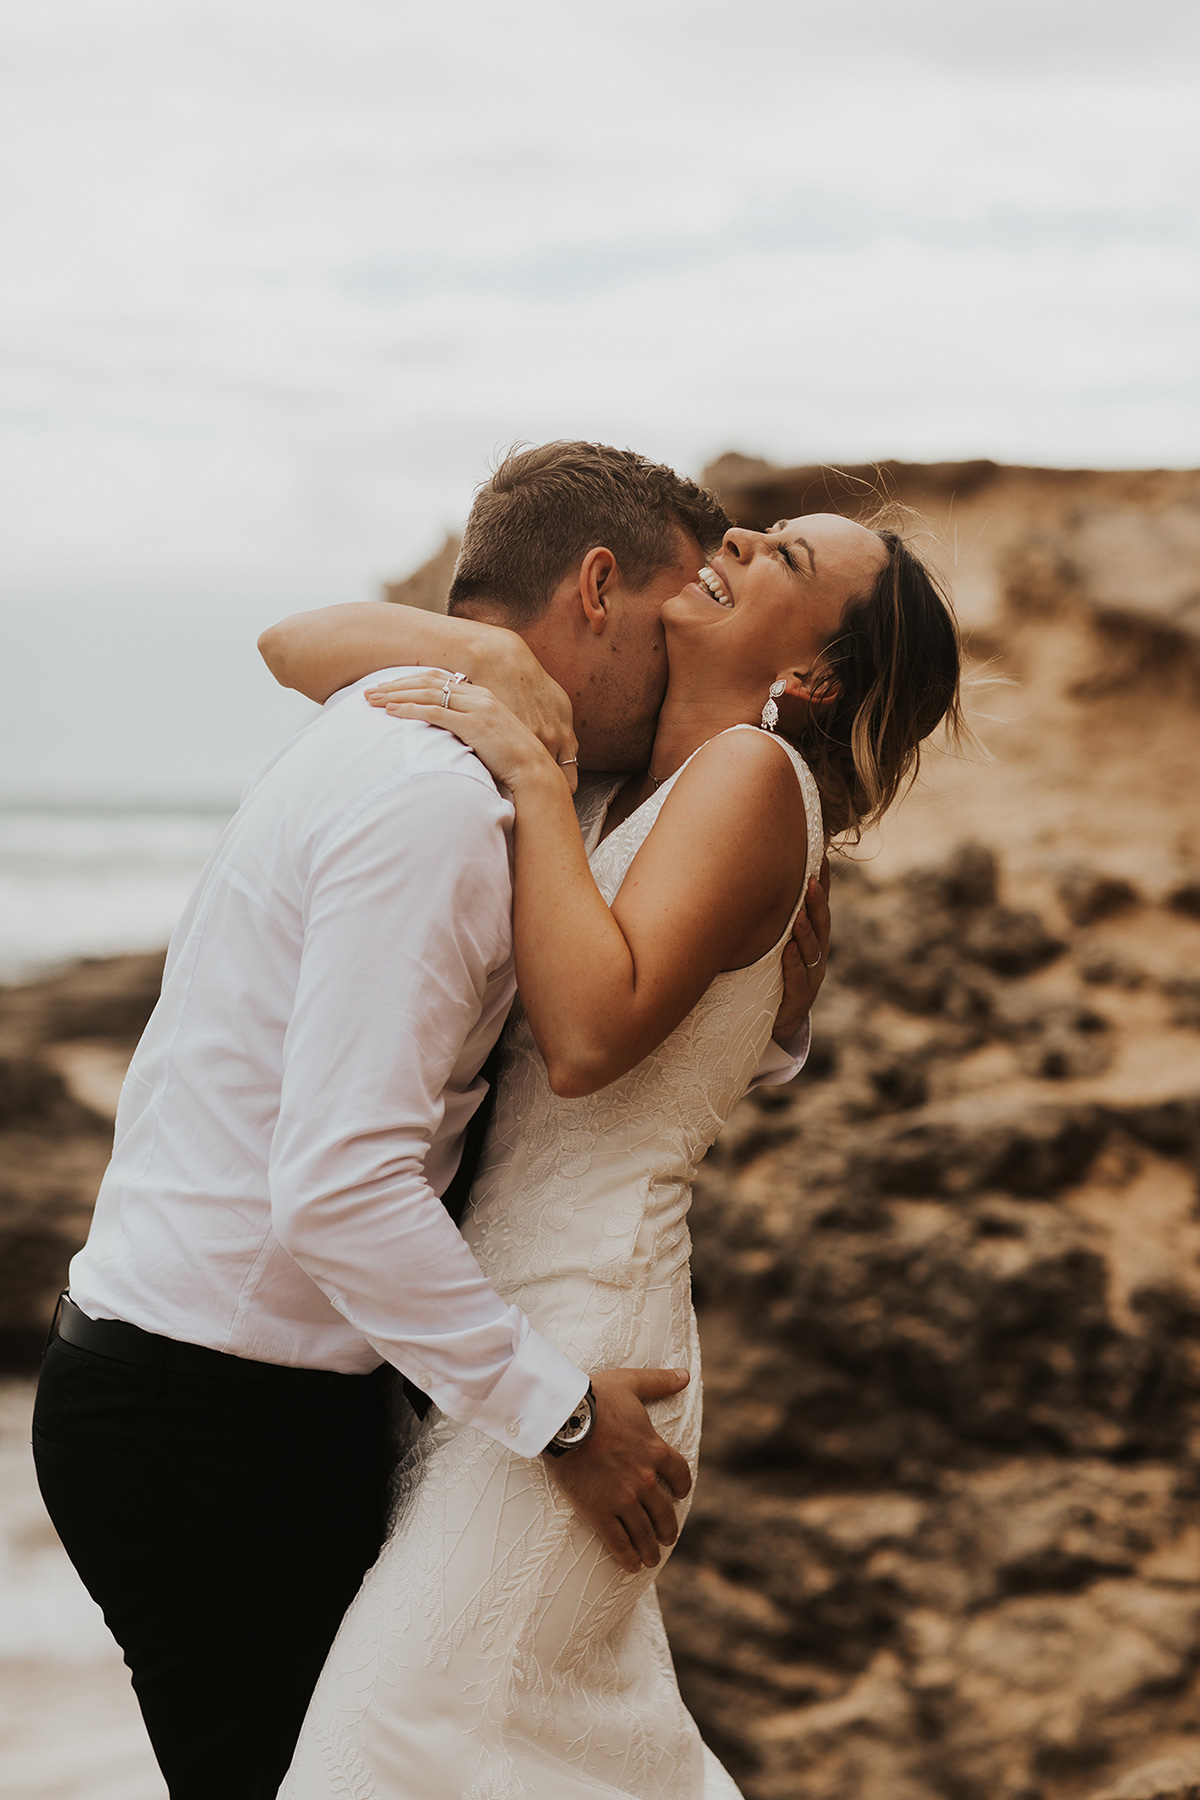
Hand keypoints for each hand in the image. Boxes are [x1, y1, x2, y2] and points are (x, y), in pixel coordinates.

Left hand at [372, 675, 576, 794]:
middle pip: (428, 681)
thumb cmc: (510, 762)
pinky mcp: (474, 725)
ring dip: (397, 695)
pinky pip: (436, 712)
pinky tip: (392, 712)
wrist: (535, 772)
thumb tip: (445, 734)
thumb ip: (468, 728)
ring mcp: (477, 708)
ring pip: (428, 693)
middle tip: (368, 691)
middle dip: (395, 685)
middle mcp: (479, 696)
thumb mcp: (488, 738)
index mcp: (481, 695)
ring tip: (373, 700)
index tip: (386, 688)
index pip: (438, 679)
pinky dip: (411, 709)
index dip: (409, 681)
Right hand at [544, 1367, 691, 1573]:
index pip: (679, 1474)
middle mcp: (644, 1479)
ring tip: (652, 1558)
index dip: (681, 1486)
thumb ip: (659, 1381)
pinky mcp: (599, 1512)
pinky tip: (631, 1565)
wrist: (564, 1419)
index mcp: (654, 1449)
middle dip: (668, 1528)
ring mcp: (623, 1498)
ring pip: (644, 1531)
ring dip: (651, 1548)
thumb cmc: (596, 1396)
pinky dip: (627, 1556)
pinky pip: (618, 1541)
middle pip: (664, 1511)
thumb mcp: (631, 1383)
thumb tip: (685, 1375)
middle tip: (668, 1538)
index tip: (680, 1495)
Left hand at [771, 854, 830, 1043]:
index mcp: (813, 935)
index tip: (820, 856)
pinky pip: (798, 978)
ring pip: (812, 949)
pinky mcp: (800, 996)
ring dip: (806, 930)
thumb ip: (772, 914)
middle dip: (816, 901)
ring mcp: (812, 974)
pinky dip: (793, 963)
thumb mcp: (776, 940)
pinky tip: (788, 949)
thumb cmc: (775, 970)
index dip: (823, 882)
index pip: (820, 905)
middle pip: (821, 922)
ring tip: (799, 914)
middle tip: (811, 880)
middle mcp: (817, 952)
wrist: (779, 1017)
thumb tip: (753, 875)